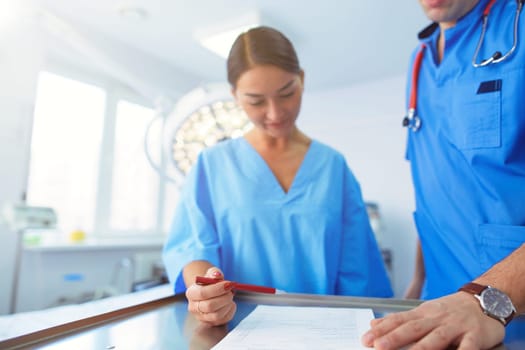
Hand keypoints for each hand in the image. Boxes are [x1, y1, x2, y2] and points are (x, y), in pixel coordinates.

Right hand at [185, 268, 235, 325]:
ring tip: (230, 296)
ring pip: (217, 315)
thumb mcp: (211, 274)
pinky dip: (230, 311)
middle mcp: (193, 307)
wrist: (210, 292)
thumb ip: (214, 273)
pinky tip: (230, 303)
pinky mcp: (210, 323)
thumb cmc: (210, 283)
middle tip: (231, 291)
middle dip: (224, 298)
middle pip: (209, 306)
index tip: (228, 284)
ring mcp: (201, 317)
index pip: (202, 293)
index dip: (217, 289)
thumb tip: (217, 275)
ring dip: (227, 305)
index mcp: (191, 293)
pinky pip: (223, 320)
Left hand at [361, 292, 504, 349]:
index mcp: (424, 313)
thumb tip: (374, 325)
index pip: (399, 321)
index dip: (382, 330)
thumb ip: (401, 320)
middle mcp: (437, 318)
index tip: (366, 339)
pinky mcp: (476, 336)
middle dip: (395, 338)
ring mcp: (456, 327)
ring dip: (422, 348)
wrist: (486, 299)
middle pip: (413, 329)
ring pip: (437, 337)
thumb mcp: (424, 311)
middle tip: (379, 346)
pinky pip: (468, 347)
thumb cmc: (451, 309)